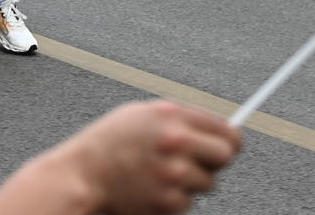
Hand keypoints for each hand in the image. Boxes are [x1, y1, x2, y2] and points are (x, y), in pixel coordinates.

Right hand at [46, 100, 240, 214]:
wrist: (83, 174)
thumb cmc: (109, 142)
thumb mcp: (143, 114)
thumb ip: (180, 118)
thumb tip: (217, 127)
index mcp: (172, 116)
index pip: (226, 129)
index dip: (230, 139)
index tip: (229, 144)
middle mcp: (176, 143)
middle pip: (225, 156)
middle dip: (215, 160)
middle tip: (200, 160)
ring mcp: (173, 174)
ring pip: (208, 182)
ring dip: (192, 181)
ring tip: (164, 172)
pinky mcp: (167, 201)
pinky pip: (187, 201)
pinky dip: (175, 198)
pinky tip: (154, 186)